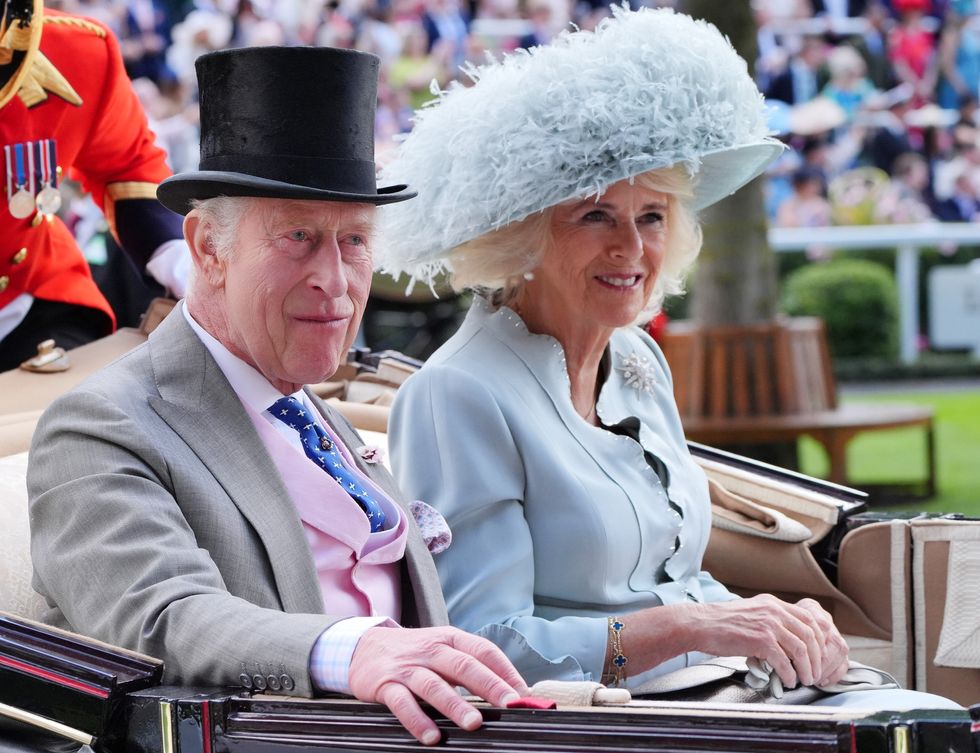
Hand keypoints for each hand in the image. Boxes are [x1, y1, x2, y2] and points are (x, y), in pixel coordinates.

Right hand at [348, 626, 527, 745]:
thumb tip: (508, 691)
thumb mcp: (442, 648)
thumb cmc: (414, 653)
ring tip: (474, 723)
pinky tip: (431, 736)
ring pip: (434, 685)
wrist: (364, 647)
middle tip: (508, 705)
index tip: (522, 692)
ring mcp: (408, 667)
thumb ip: (470, 666)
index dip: (504, 669)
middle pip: (462, 665)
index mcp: (449, 638)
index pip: (482, 649)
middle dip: (488, 685)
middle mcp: (430, 650)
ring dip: (455, 704)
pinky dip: (417, 720)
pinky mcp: (386, 684)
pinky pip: (403, 703)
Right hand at [686, 595, 848, 688]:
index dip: (818, 639)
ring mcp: (768, 624)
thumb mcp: (751, 613)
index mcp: (772, 603)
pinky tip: (787, 681)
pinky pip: (785, 662)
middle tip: (815, 672)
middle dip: (816, 658)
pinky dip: (790, 675)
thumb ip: (769, 621)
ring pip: (801, 650)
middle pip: (809, 635)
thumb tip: (785, 642)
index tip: (818, 654)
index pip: (808, 618)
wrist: (699, 624)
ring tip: (806, 680)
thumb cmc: (720, 623)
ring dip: (807, 669)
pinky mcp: (761, 640)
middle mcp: (774, 611)